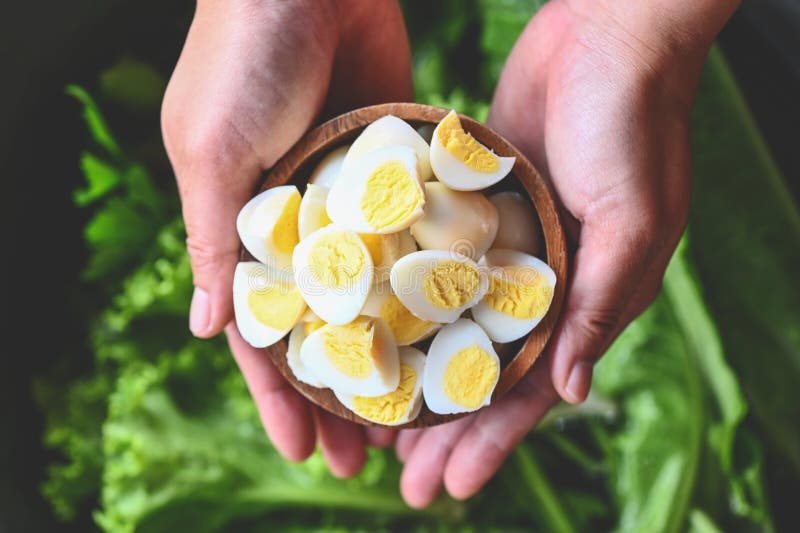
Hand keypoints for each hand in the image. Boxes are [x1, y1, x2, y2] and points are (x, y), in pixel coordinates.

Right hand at [161, 0, 410, 475]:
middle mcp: (299, 225)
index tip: (308, 451)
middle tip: (369, 456)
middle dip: (343, 393)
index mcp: (243, 228)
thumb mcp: (211, 153)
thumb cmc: (243, 58)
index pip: (263, 335)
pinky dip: (422, 287)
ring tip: (418, 410)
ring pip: (373, 299)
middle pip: (326, 330)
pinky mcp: (395, 173)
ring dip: (391, 353)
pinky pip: (410, 240)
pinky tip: (448, 331)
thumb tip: (213, 333)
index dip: (281, 397)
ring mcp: (350, 204)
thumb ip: (216, 241)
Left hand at [396, 0, 737, 506]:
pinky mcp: (473, 209)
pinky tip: (372, 333)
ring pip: (451, 331)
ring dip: (419, 379)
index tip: (448, 486)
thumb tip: (570, 393)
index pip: (531, 390)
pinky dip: (406, 307)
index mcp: (584, 299)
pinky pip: (433, 269)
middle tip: (401, 479)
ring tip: (377, 428)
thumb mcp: (634, 221)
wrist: (605, 41)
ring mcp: (502, 249)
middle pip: (483, 373)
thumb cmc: (632, 128)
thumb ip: (601, 306)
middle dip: (445, 430)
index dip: (490, 442)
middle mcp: (540, 284)